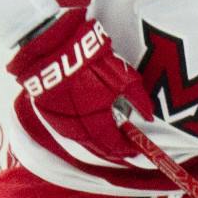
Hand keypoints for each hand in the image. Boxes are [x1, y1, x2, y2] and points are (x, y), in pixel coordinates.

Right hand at [6, 8, 154, 162]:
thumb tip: (149, 116)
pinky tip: (90, 132)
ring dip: (96, 146)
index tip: (135, 148)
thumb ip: (138, 99)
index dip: (125, 148)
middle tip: (124, 151)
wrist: (52, 45)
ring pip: (81, 142)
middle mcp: (75, 126)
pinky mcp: (48, 112)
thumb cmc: (90, 59)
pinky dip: (82, 135)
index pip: (113, 144)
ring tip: (109, 144)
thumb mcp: (122, 76)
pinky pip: (68, 131)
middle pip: (96, 148)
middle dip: (112, 152)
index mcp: (94, 119)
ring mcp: (59, 120)